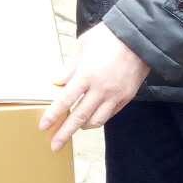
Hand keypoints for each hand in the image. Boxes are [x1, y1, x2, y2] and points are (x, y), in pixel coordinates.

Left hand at [38, 23, 149, 151]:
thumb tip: (58, 81)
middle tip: (54, 145)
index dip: (53, 115)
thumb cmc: (107, 37)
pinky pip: (110, 114)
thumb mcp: (83, 46)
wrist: (139, 38)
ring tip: (74, 129)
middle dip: (65, 133)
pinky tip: (92, 119)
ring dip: (83, 127)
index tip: (43, 126)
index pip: (66, 101)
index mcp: (86, 75)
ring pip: (96, 120)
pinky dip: (99, 118)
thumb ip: (70, 67)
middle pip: (79, 117)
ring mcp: (115, 95)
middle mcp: (100, 89)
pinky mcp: (126, 97)